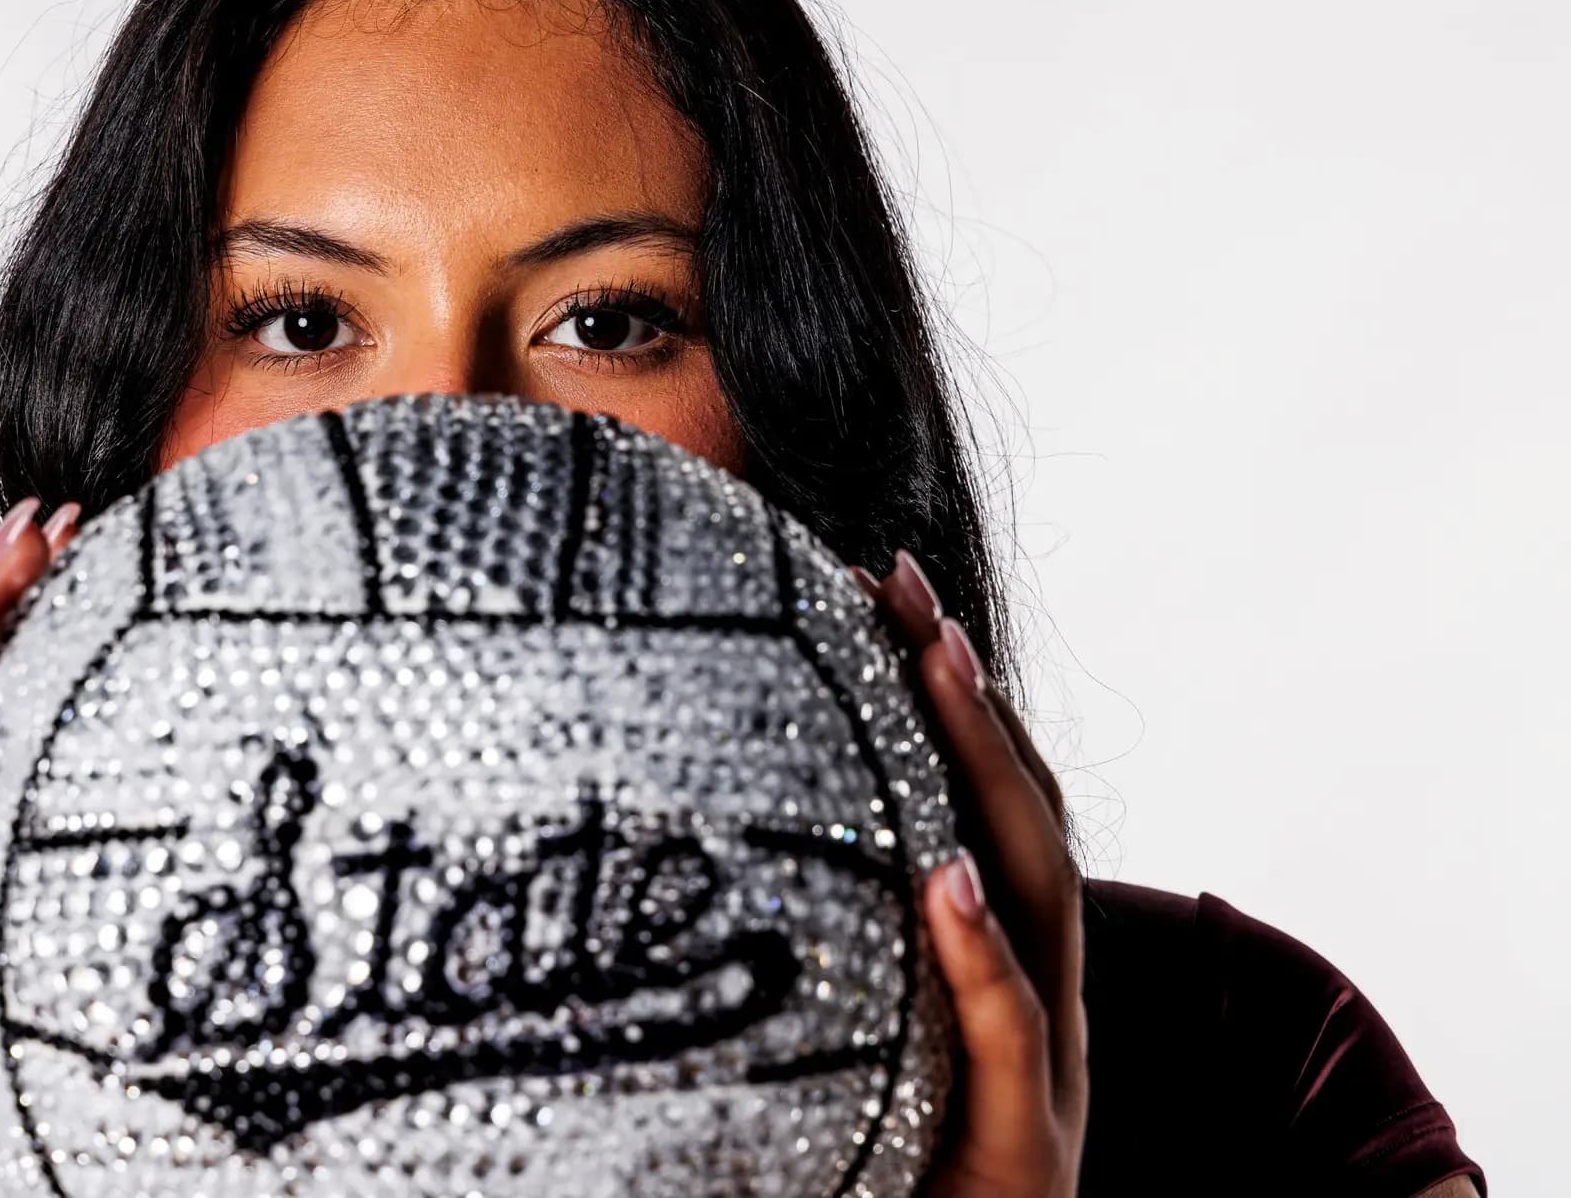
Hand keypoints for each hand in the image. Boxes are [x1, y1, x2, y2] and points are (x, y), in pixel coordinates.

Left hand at [851, 551, 1087, 1197]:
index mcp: (994, 962)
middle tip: (899, 578)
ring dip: (984, 766)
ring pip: (1037, 889)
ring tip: (936, 661)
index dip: (943, 691)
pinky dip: (983, 951)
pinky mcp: (1026, 1149)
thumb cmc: (872, 1175)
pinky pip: (1012, 1033)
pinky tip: (949, 876)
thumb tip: (670, 845)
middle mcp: (1036, 994)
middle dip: (963, 689)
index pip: (981, 798)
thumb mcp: (843, 1038)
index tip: (874, 581)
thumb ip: (807, 946)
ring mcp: (1045, 1070)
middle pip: (1017, 809)